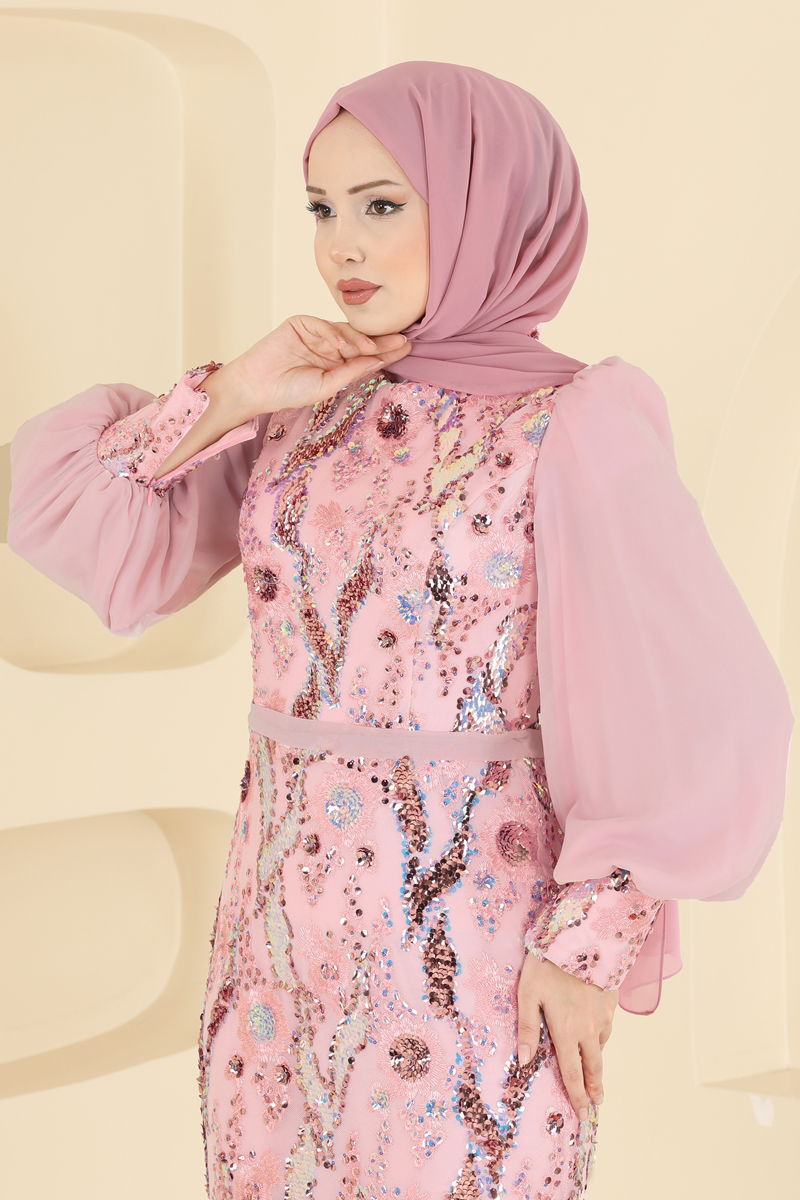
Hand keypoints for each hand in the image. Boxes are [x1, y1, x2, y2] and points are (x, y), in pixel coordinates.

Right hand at [209, 315, 411, 419]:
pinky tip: (341, 346)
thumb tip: (378, 362)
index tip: (407, 348)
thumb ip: (351, 373)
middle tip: (404, 340)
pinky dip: (334, 334)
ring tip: (372, 348)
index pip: (366, 356)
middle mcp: (330, 347)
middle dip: (382, 341)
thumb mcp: (327, 386)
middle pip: (361, 340)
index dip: (386, 352)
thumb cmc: (289, 392)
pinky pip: (324, 325)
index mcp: (337, 363)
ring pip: (345, 332)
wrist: (257, 386)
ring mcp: (317, 334)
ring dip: (360, 340)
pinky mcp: (301, 323)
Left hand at [517, 951, 617, 1119]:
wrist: (581, 935)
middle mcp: (589, 1028)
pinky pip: (607, 1024)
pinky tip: (596, 1031)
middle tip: (597, 1102)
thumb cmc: (548, 963)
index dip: (577, 1095)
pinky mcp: (612, 999)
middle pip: (594, 1066)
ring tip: (593, 1067)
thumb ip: (527, 1028)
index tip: (583, 1113)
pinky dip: (601, 1034)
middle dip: (594, 1087)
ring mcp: (604, 1013)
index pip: (573, 1072)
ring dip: (597, 1058)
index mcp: (567, 1030)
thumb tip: (524, 1061)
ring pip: (602, 1044)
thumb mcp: (528, 994)